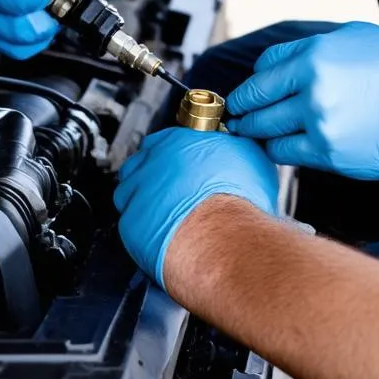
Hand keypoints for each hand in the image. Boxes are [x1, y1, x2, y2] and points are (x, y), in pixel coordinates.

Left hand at [114, 127, 278, 288]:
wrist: (224, 237)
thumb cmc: (238, 200)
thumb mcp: (249, 156)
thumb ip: (233, 147)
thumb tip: (236, 146)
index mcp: (179, 141)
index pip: (164, 141)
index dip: (172, 157)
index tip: (180, 167)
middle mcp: (153, 162)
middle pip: (141, 164)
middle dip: (152, 177)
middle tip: (172, 192)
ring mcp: (137, 192)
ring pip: (128, 192)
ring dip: (142, 202)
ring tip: (164, 215)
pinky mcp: (130, 223)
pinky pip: (131, 224)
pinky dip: (143, 229)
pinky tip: (162, 234)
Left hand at [225, 22, 378, 180]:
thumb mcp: (354, 38)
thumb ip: (312, 48)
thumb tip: (282, 62)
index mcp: (315, 56)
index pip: (264, 66)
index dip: (255, 78)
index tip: (250, 88)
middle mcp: (311, 88)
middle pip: (255, 99)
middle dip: (242, 106)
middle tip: (235, 112)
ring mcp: (318, 123)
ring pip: (265, 128)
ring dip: (255, 129)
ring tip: (252, 129)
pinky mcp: (327, 152)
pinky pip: (285, 152)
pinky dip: (277, 147)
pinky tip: (279, 144)